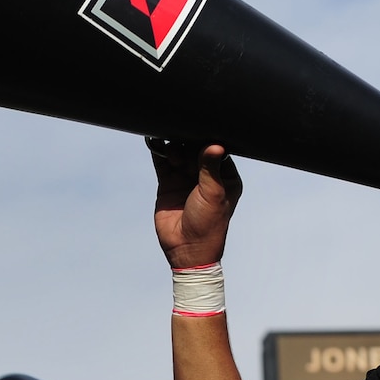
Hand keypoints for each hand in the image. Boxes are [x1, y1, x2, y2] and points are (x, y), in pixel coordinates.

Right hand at [150, 139, 242, 269]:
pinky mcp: (168, 182)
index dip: (207, 140)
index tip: (200, 131)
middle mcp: (205, 174)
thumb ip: (211, 168)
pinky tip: (154, 139)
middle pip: (195, 148)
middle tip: (183, 142)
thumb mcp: (214, 193)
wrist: (187, 248)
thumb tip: (214, 144)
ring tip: (171, 149)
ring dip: (174, 146)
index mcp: (225, 175)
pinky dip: (159, 150)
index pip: (216, 149)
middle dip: (188, 142)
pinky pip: (162, 162)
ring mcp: (185, 177)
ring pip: (178, 152)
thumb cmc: (209, 224)